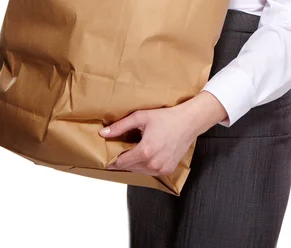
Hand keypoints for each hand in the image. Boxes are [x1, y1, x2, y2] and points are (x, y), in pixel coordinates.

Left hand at [99, 91, 227, 175]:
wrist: (188, 122)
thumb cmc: (166, 118)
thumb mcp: (140, 117)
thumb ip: (120, 126)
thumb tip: (103, 133)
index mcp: (145, 151)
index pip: (122, 162)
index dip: (112, 161)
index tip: (107, 159)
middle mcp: (153, 163)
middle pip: (129, 168)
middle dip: (122, 162)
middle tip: (117, 154)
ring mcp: (161, 169)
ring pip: (139, 171)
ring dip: (133, 165)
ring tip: (130, 154)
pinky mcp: (168, 170)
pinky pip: (150, 172)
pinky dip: (144, 166)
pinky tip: (144, 156)